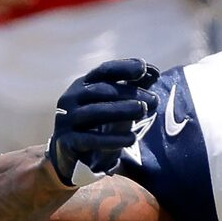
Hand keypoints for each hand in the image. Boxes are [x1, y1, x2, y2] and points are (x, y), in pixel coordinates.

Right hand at [47, 58, 159, 187]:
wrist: (69, 152)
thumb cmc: (97, 122)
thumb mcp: (113, 103)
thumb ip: (133, 87)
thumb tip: (154, 72)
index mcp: (84, 85)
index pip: (104, 71)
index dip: (123, 67)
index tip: (143, 68)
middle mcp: (72, 98)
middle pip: (101, 91)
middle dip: (129, 93)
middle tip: (154, 99)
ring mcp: (67, 119)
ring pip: (95, 112)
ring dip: (120, 110)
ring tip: (143, 110)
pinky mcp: (67, 141)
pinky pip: (90, 139)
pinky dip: (112, 139)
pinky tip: (132, 138)